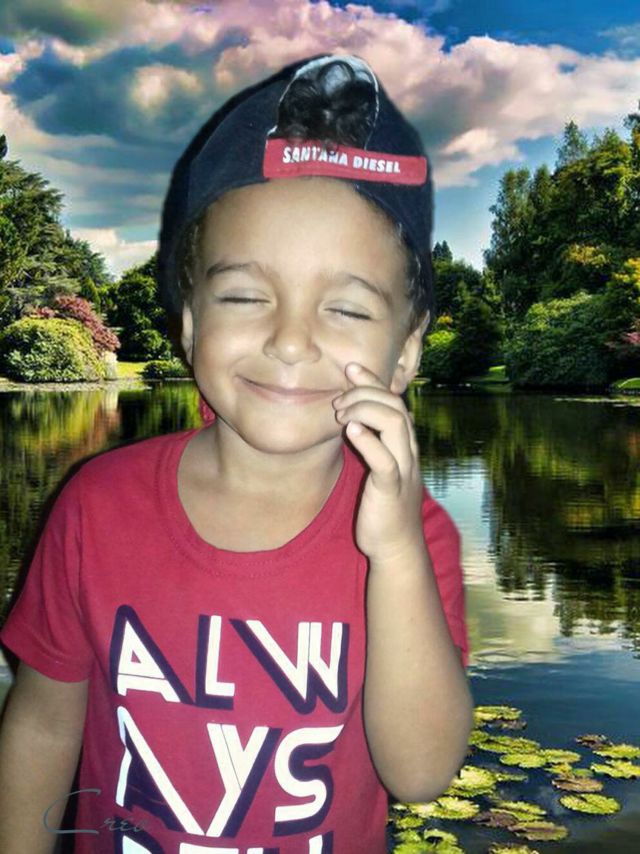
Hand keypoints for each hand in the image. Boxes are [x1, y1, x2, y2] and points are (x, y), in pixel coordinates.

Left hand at [332, 362, 424, 562]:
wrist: (396, 547)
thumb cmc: (383, 506)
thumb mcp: (379, 468)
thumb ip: (371, 443)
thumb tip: (352, 419)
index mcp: (404, 444)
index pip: (394, 401)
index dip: (373, 381)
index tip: (351, 367)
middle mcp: (408, 452)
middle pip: (396, 406)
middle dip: (367, 393)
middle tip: (339, 398)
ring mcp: (403, 470)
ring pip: (396, 425)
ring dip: (366, 411)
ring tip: (341, 414)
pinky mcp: (391, 490)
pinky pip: (385, 461)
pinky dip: (369, 441)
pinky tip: (351, 431)